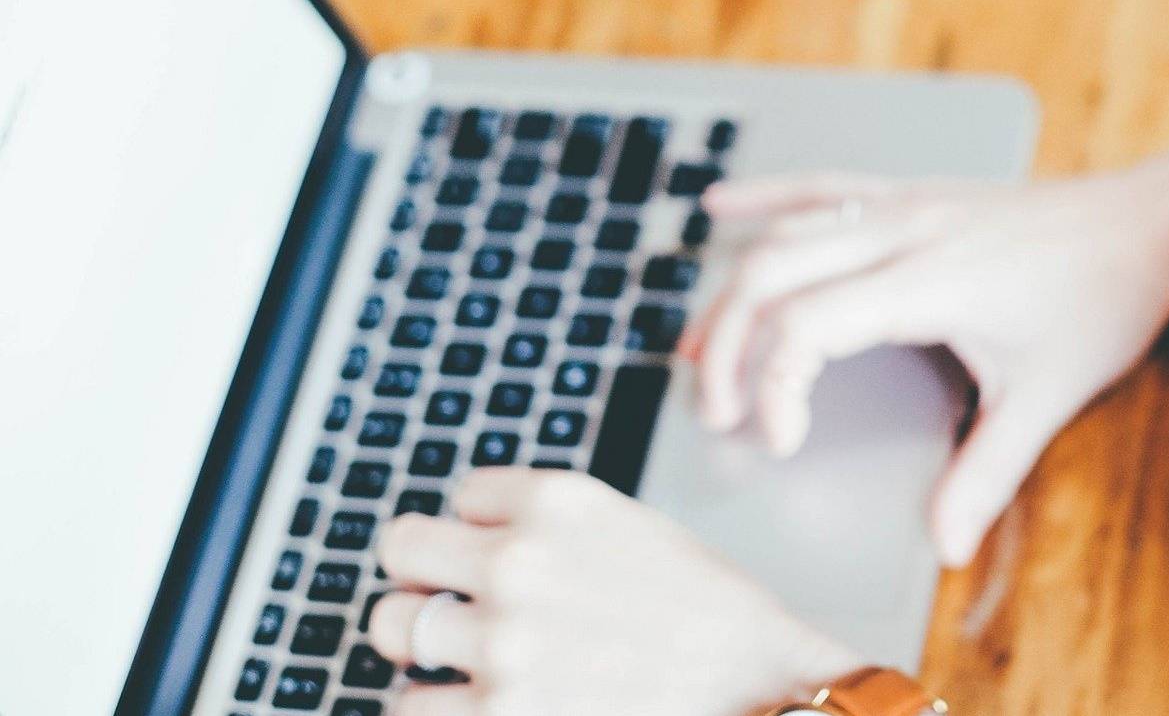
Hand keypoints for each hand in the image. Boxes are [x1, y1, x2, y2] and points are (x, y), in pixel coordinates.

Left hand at [369, 469, 860, 715]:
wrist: (755, 684)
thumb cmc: (706, 612)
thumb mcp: (628, 527)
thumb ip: (550, 525)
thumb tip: (474, 538)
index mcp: (556, 501)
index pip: (460, 495)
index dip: (481, 527)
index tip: (504, 551)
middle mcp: (519, 561)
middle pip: (400, 549)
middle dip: (425, 575)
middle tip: (453, 598)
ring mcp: (502, 641)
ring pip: (392, 626)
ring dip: (422, 642)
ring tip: (464, 654)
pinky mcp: (499, 713)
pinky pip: (411, 704)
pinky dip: (437, 703)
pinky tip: (479, 697)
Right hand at [683, 148, 1168, 566]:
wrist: (1149, 224)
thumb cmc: (1103, 301)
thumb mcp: (1048, 395)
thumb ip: (987, 473)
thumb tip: (945, 545)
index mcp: (927, 281)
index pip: (806, 325)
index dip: (774, 388)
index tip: (782, 443)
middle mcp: (903, 232)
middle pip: (772, 275)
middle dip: (726, 347)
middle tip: (718, 414)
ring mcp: (905, 205)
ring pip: (787, 234)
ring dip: (732, 291)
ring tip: (696, 352)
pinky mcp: (914, 194)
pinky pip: (824, 186)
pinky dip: (767, 198)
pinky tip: (721, 208)